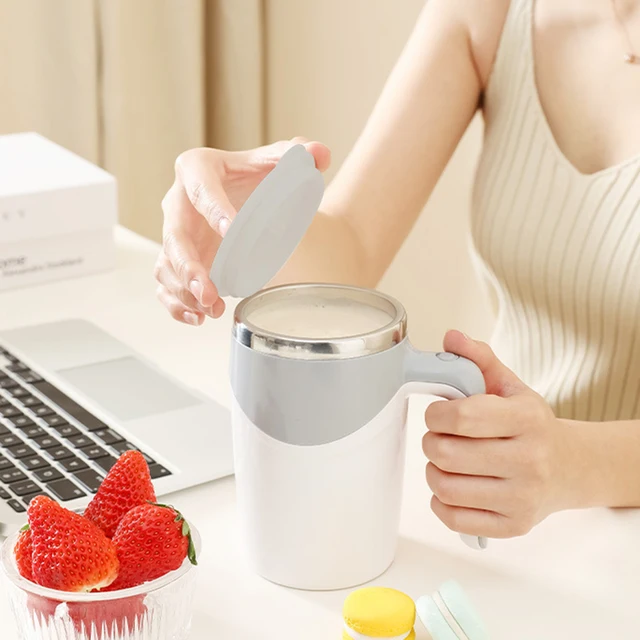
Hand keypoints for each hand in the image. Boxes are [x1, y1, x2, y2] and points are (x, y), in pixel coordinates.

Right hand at [154, 138, 330, 324]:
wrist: (250, 196)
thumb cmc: (259, 176)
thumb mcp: (280, 161)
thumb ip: (300, 155)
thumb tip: (318, 155)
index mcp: (197, 168)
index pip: (201, 189)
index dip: (214, 210)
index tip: (233, 231)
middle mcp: (178, 201)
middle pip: (174, 234)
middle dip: (188, 265)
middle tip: (209, 289)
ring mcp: (176, 234)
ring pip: (166, 263)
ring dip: (184, 290)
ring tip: (212, 308)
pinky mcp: (177, 260)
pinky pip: (165, 283)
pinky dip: (177, 303)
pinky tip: (200, 317)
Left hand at [423, 330, 575, 538]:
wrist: (569, 467)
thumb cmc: (531, 424)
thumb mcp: (509, 385)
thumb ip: (478, 359)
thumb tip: (451, 338)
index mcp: (527, 419)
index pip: (461, 417)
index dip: (435, 414)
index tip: (437, 413)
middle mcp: (529, 461)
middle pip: (446, 453)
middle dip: (432, 441)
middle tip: (441, 437)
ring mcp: (523, 497)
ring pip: (445, 487)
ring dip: (433, 471)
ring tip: (446, 460)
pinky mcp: (514, 525)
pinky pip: (454, 518)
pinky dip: (441, 502)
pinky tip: (453, 486)